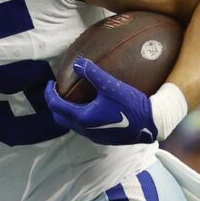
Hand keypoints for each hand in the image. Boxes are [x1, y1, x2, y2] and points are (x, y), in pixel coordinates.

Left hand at [44, 58, 158, 145]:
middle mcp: (85, 130)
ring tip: (71, 98)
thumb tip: (77, 62)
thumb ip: (92, 73)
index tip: (50, 83)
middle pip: (60, 118)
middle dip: (55, 104)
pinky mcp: (102, 138)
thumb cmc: (131, 105)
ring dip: (67, 112)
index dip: (50, 93)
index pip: (56, 105)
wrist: (150, 124)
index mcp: (82, 117)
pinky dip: (78, 117)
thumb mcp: (111, 85)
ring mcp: (93, 136)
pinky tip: (89, 108)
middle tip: (57, 91)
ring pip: (72, 125)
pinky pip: (83, 128)